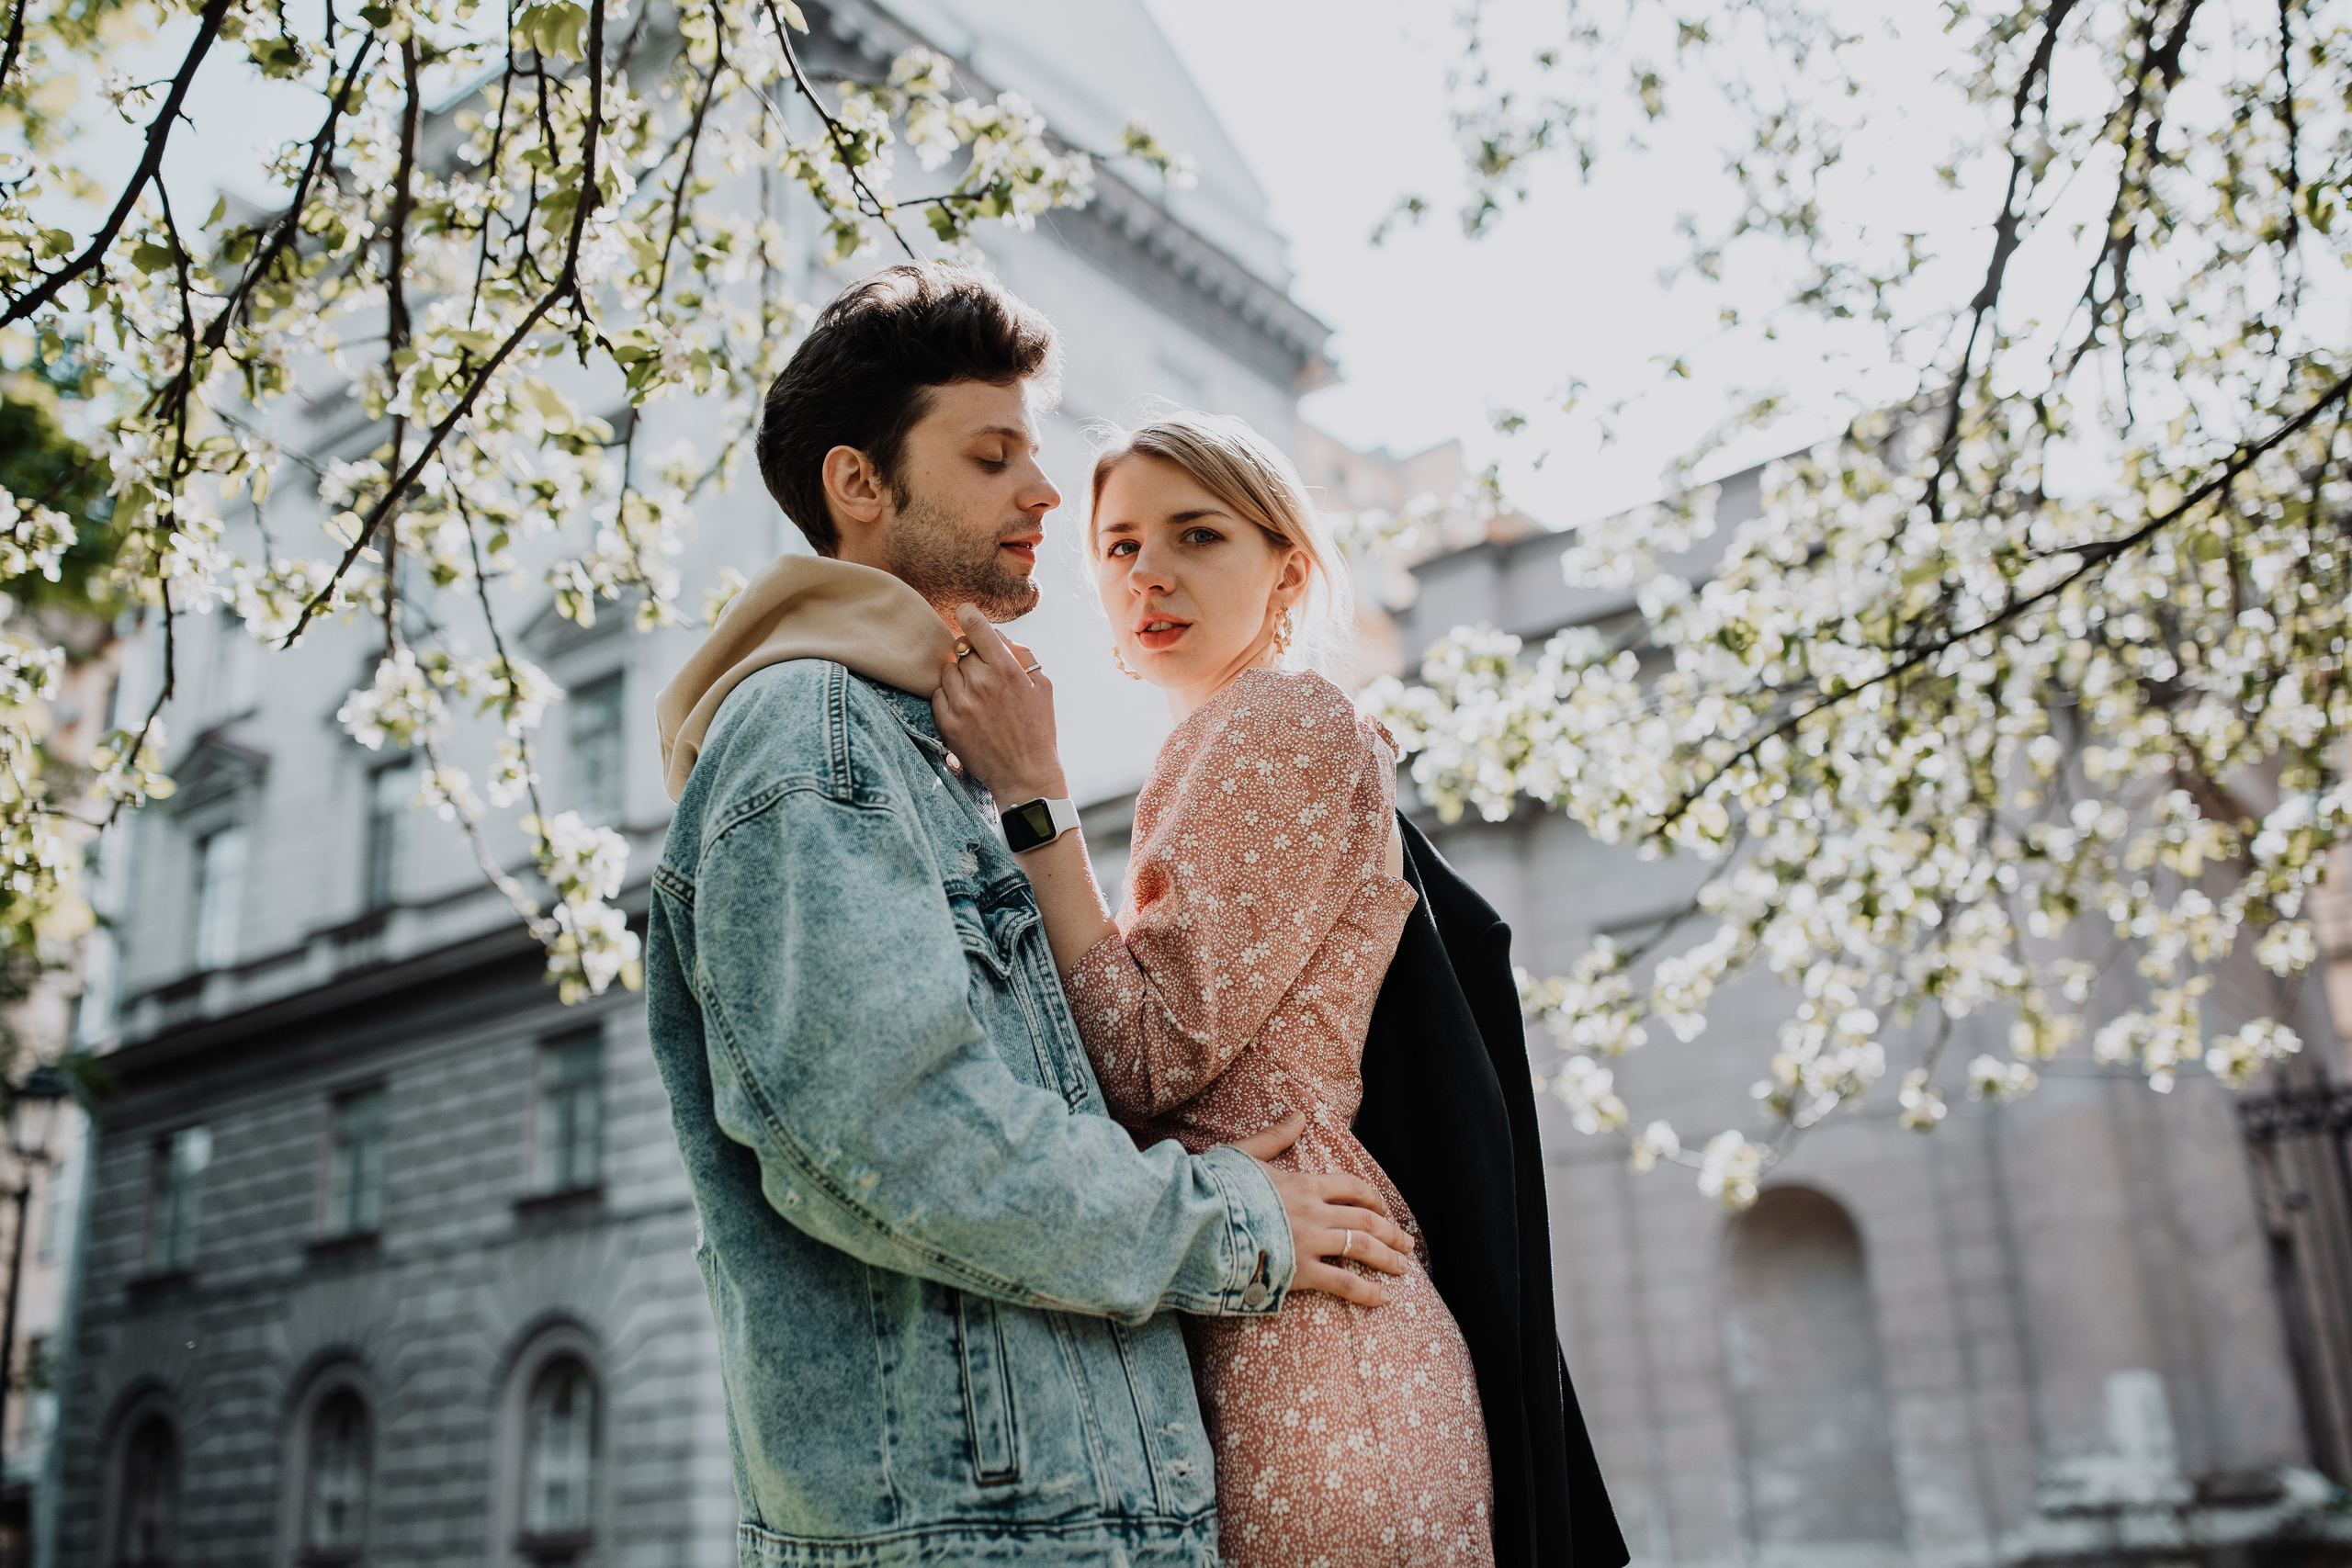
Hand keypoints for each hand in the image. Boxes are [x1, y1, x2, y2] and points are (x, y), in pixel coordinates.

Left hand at [933, 603, 1067, 804]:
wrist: (1025, 774)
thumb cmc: (1038, 729)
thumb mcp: (1042, 687)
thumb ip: (1021, 656)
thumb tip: (1000, 637)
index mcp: (1006, 670)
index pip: (977, 626)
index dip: (968, 614)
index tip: (964, 612)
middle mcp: (981, 682)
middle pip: (961, 648)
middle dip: (970, 655)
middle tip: (983, 672)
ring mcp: (962, 703)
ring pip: (947, 670)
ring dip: (958, 676)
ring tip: (975, 693)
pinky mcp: (948, 722)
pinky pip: (937, 694)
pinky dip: (948, 696)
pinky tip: (966, 708)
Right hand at [1228, 1111, 1410, 1307]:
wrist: (1198, 1222)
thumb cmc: (1215, 1188)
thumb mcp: (1244, 1155)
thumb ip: (1275, 1138)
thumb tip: (1299, 1115)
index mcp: (1303, 1183)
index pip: (1351, 1186)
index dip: (1373, 1197)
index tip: (1384, 1208)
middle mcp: (1314, 1211)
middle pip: (1365, 1219)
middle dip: (1391, 1232)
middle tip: (1407, 1243)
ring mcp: (1310, 1242)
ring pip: (1362, 1248)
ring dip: (1388, 1258)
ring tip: (1403, 1268)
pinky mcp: (1301, 1272)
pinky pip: (1344, 1283)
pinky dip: (1368, 1291)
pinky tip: (1383, 1298)